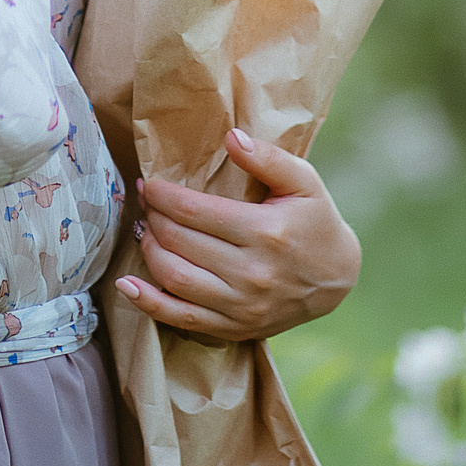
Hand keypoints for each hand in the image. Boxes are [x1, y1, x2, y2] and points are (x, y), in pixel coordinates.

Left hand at [113, 128, 359, 343]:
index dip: (162, 195)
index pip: (194, 211)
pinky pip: (182, 319)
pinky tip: (127, 285)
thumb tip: (231, 138)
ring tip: (146, 230)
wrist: (338, 279)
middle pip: (180, 241)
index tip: (148, 184)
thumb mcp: (305, 182)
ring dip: (149, 250)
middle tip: (145, 203)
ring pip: (175, 277)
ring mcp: (242, 305)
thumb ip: (268, 158)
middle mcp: (252, 273)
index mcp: (266, 232)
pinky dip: (149, 304)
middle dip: (153, 217)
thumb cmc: (315, 222)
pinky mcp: (235, 327)